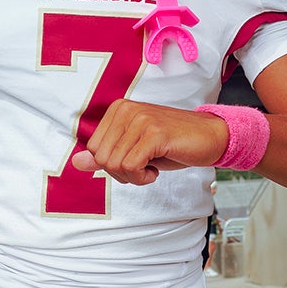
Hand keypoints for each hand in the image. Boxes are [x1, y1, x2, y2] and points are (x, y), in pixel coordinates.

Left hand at [70, 100, 228, 185]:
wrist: (210, 137)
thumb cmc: (173, 143)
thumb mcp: (134, 149)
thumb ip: (105, 154)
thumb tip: (76, 162)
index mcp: (118, 109)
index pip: (93, 150)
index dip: (111, 165)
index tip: (134, 161)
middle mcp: (126, 110)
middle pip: (101, 158)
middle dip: (120, 173)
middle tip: (143, 167)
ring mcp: (140, 120)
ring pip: (114, 164)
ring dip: (133, 177)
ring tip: (151, 167)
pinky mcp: (154, 133)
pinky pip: (131, 166)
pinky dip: (142, 178)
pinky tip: (156, 170)